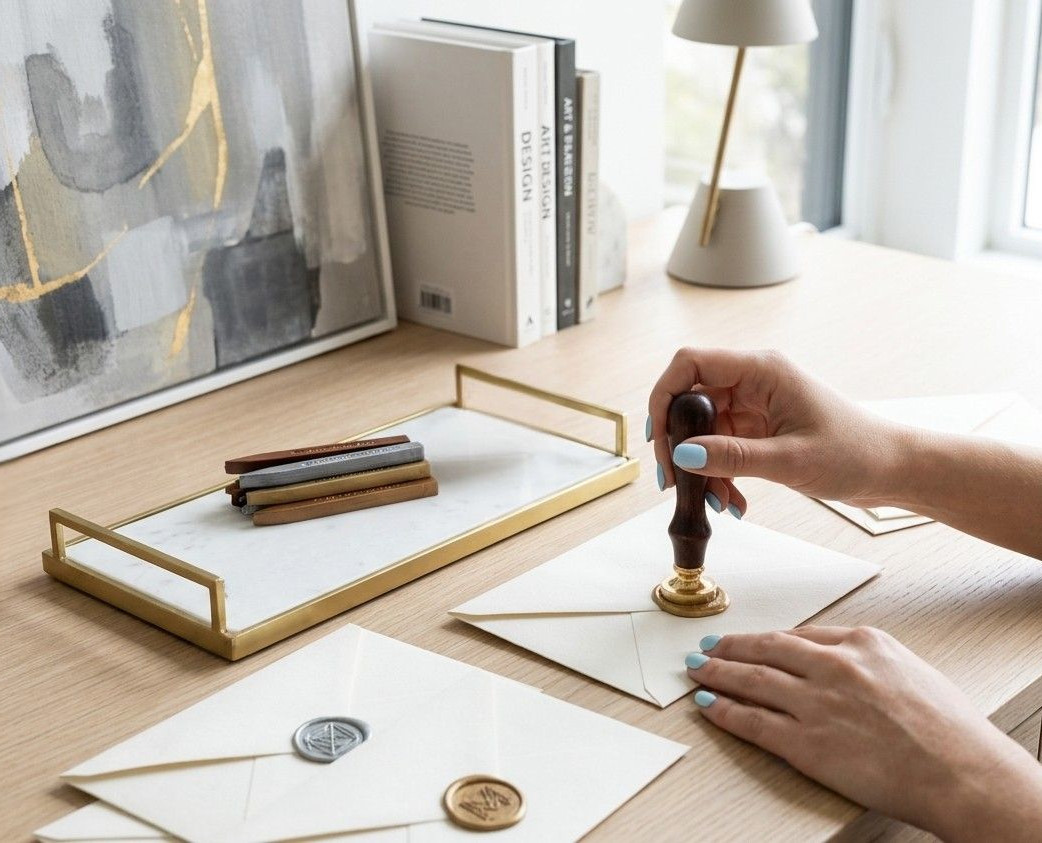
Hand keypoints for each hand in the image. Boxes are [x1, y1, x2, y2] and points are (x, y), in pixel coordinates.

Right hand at [647, 348, 902, 512]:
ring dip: (701, 467)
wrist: (892, 469)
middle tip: (676, 482)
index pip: (690, 364)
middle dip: (679, 444)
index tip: (659, 438)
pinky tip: (733, 500)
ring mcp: (754, 404)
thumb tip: (682, 456)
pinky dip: (719, 474)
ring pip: (702, 430)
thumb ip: (732, 457)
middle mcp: (753, 381)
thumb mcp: (790, 460)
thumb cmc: (857, 453)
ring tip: (717, 501)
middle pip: (689, 401)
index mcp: (762, 370)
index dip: (664, 395)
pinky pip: (720, 447)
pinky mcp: (758, 427)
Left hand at [686, 627, 1041, 840]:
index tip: (749, 640)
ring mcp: (815, 704)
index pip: (800, 635)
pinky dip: (725, 711)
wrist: (960, 772)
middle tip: (707, 646)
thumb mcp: (909, 669)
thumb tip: (836, 657)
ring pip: (751, 680)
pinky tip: (708, 705)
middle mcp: (833, 666)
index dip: (766, 638)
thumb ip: (867, 660)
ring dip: (717, 673)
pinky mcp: (805, 743)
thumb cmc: (948, 729)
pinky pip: (752, 722)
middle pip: (766, 649)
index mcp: (862, 642)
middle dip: (730, 647)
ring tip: (697, 670)